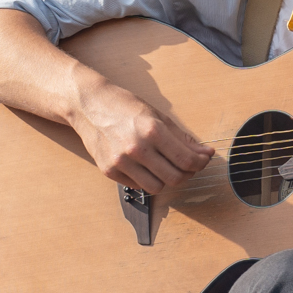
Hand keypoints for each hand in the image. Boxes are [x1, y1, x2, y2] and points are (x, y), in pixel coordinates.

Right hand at [71, 71, 213, 195]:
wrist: (89, 105)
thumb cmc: (124, 106)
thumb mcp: (158, 115)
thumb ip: (182, 138)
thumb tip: (204, 153)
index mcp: (152, 131)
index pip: (186, 160)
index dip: (200, 163)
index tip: (203, 160)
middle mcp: (136, 149)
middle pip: (175, 178)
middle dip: (188, 174)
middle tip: (188, 165)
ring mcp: (121, 162)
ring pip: (157, 187)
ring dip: (167, 180)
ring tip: (167, 167)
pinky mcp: (109, 171)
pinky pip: (137, 186)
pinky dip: (147, 179)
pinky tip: (147, 166)